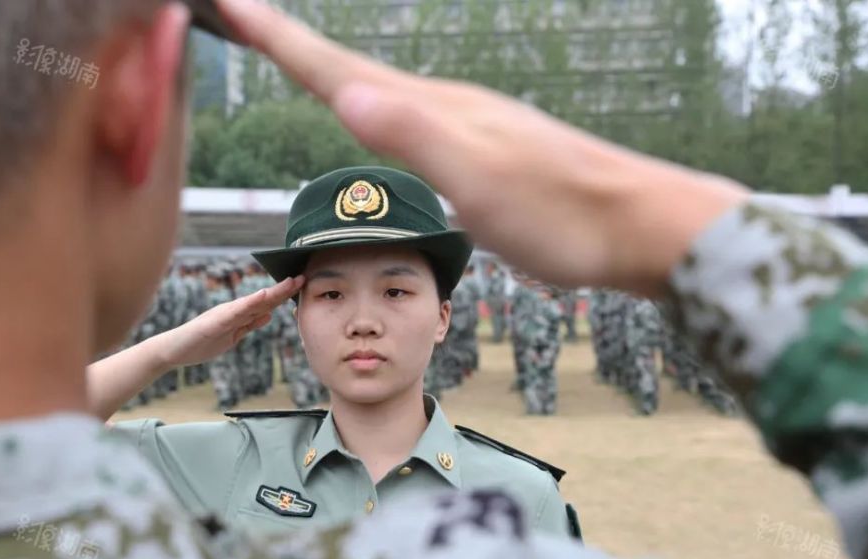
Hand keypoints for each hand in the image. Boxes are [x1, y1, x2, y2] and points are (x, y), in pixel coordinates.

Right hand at [150, 276, 302, 367]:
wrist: (174, 350)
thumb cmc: (201, 344)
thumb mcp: (232, 336)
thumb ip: (249, 324)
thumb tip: (269, 314)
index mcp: (238, 315)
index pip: (266, 304)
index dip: (284, 294)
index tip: (302, 285)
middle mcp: (233, 310)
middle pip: (263, 300)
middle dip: (284, 290)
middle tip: (303, 277)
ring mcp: (224, 315)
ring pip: (253, 302)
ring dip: (272, 293)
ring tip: (289, 283)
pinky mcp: (215, 323)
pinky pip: (235, 313)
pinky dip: (250, 304)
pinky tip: (262, 296)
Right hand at [215, 0, 747, 294]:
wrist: (639, 226)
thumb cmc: (564, 214)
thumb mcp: (483, 181)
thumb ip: (416, 136)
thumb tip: (346, 90)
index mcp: (435, 111)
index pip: (342, 69)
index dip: (282, 39)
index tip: (227, 3)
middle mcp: (445, 107)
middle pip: (351, 67)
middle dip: (291, 42)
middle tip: (240, 15)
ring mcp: (465, 126)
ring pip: (380, 89)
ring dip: (330, 69)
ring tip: (294, 57)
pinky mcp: (481, 150)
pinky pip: (407, 117)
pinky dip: (374, 105)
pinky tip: (380, 115)